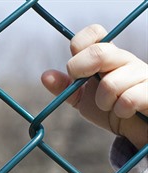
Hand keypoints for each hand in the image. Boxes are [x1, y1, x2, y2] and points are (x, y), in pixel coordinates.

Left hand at [42, 24, 147, 149]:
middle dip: (81, 72)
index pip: (95, 33)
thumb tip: (45, 75)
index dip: (79, 45)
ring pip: (110, 83)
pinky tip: (125, 112)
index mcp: (106, 57)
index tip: (74, 68)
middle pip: (99, 52)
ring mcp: (141, 73)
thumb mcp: (82, 99)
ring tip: (111, 106)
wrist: (136, 129)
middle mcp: (124, 59)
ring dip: (104, 102)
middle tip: (83, 85)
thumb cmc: (109, 110)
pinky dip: (121, 110)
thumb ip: (66, 88)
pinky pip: (128, 99)